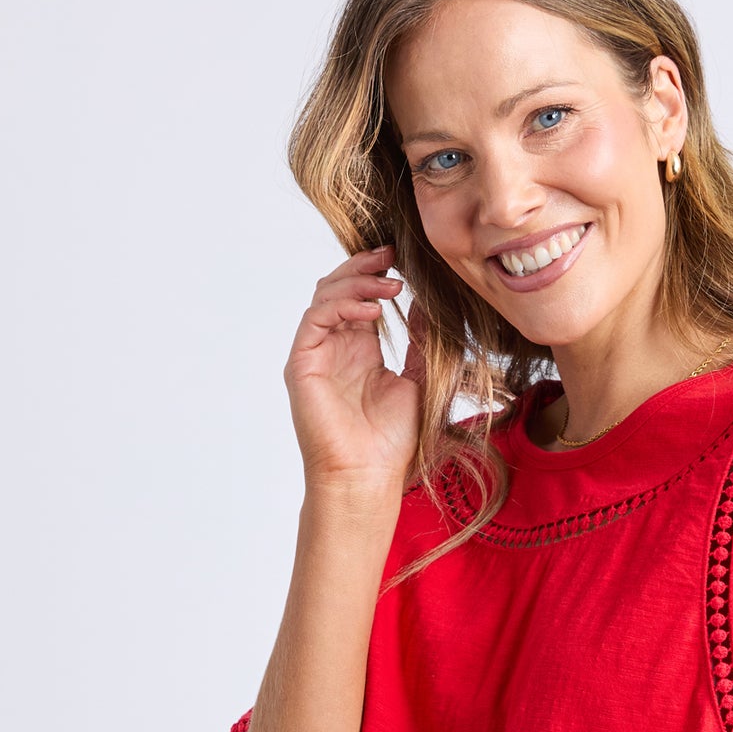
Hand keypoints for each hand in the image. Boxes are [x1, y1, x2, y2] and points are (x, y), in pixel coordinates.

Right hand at [283, 242, 422, 492]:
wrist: (368, 475)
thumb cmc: (392, 441)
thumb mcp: (418, 380)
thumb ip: (421, 343)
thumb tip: (430, 305)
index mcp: (359, 350)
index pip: (361, 298)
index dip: (377, 275)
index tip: (404, 260)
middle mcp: (334, 347)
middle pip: (338, 288)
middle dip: (364, 267)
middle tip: (393, 255)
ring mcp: (316, 354)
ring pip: (325, 297)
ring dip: (357, 283)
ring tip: (390, 285)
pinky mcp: (302, 363)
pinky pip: (317, 319)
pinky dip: (343, 307)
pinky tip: (372, 312)